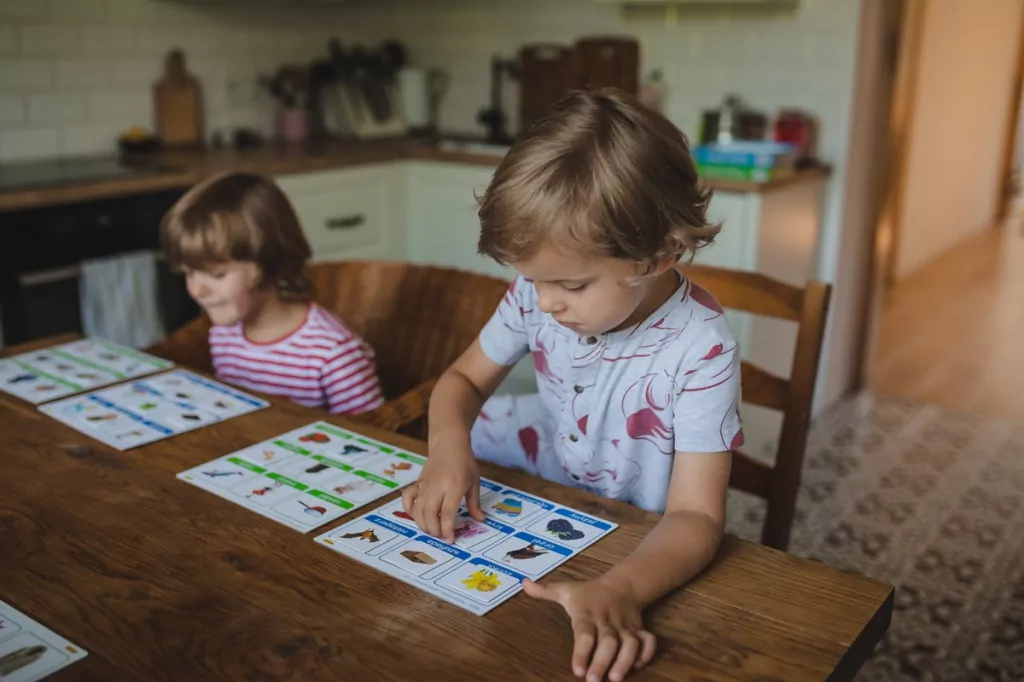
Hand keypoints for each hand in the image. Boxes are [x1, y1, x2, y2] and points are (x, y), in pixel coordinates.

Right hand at [401, 442, 483, 542]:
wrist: (449, 443)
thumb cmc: (465, 462)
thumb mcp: (474, 482)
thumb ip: (475, 503)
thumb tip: (480, 520)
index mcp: (454, 487)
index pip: (448, 513)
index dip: (448, 529)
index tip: (450, 539)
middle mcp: (438, 487)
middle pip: (430, 514)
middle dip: (434, 530)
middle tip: (440, 535)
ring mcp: (425, 485)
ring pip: (418, 509)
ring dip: (422, 523)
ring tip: (431, 529)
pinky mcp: (418, 482)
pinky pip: (407, 497)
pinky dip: (408, 508)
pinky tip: (414, 515)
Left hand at [523, 576, 655, 681]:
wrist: (623, 584)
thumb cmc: (589, 593)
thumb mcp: (567, 589)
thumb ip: (545, 591)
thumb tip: (523, 584)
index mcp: (588, 613)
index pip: (585, 633)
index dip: (581, 651)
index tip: (577, 670)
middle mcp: (607, 621)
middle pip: (608, 641)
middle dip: (602, 661)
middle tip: (593, 680)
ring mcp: (626, 626)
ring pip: (630, 643)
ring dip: (625, 660)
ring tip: (616, 678)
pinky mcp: (640, 629)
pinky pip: (648, 640)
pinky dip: (646, 653)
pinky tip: (638, 665)